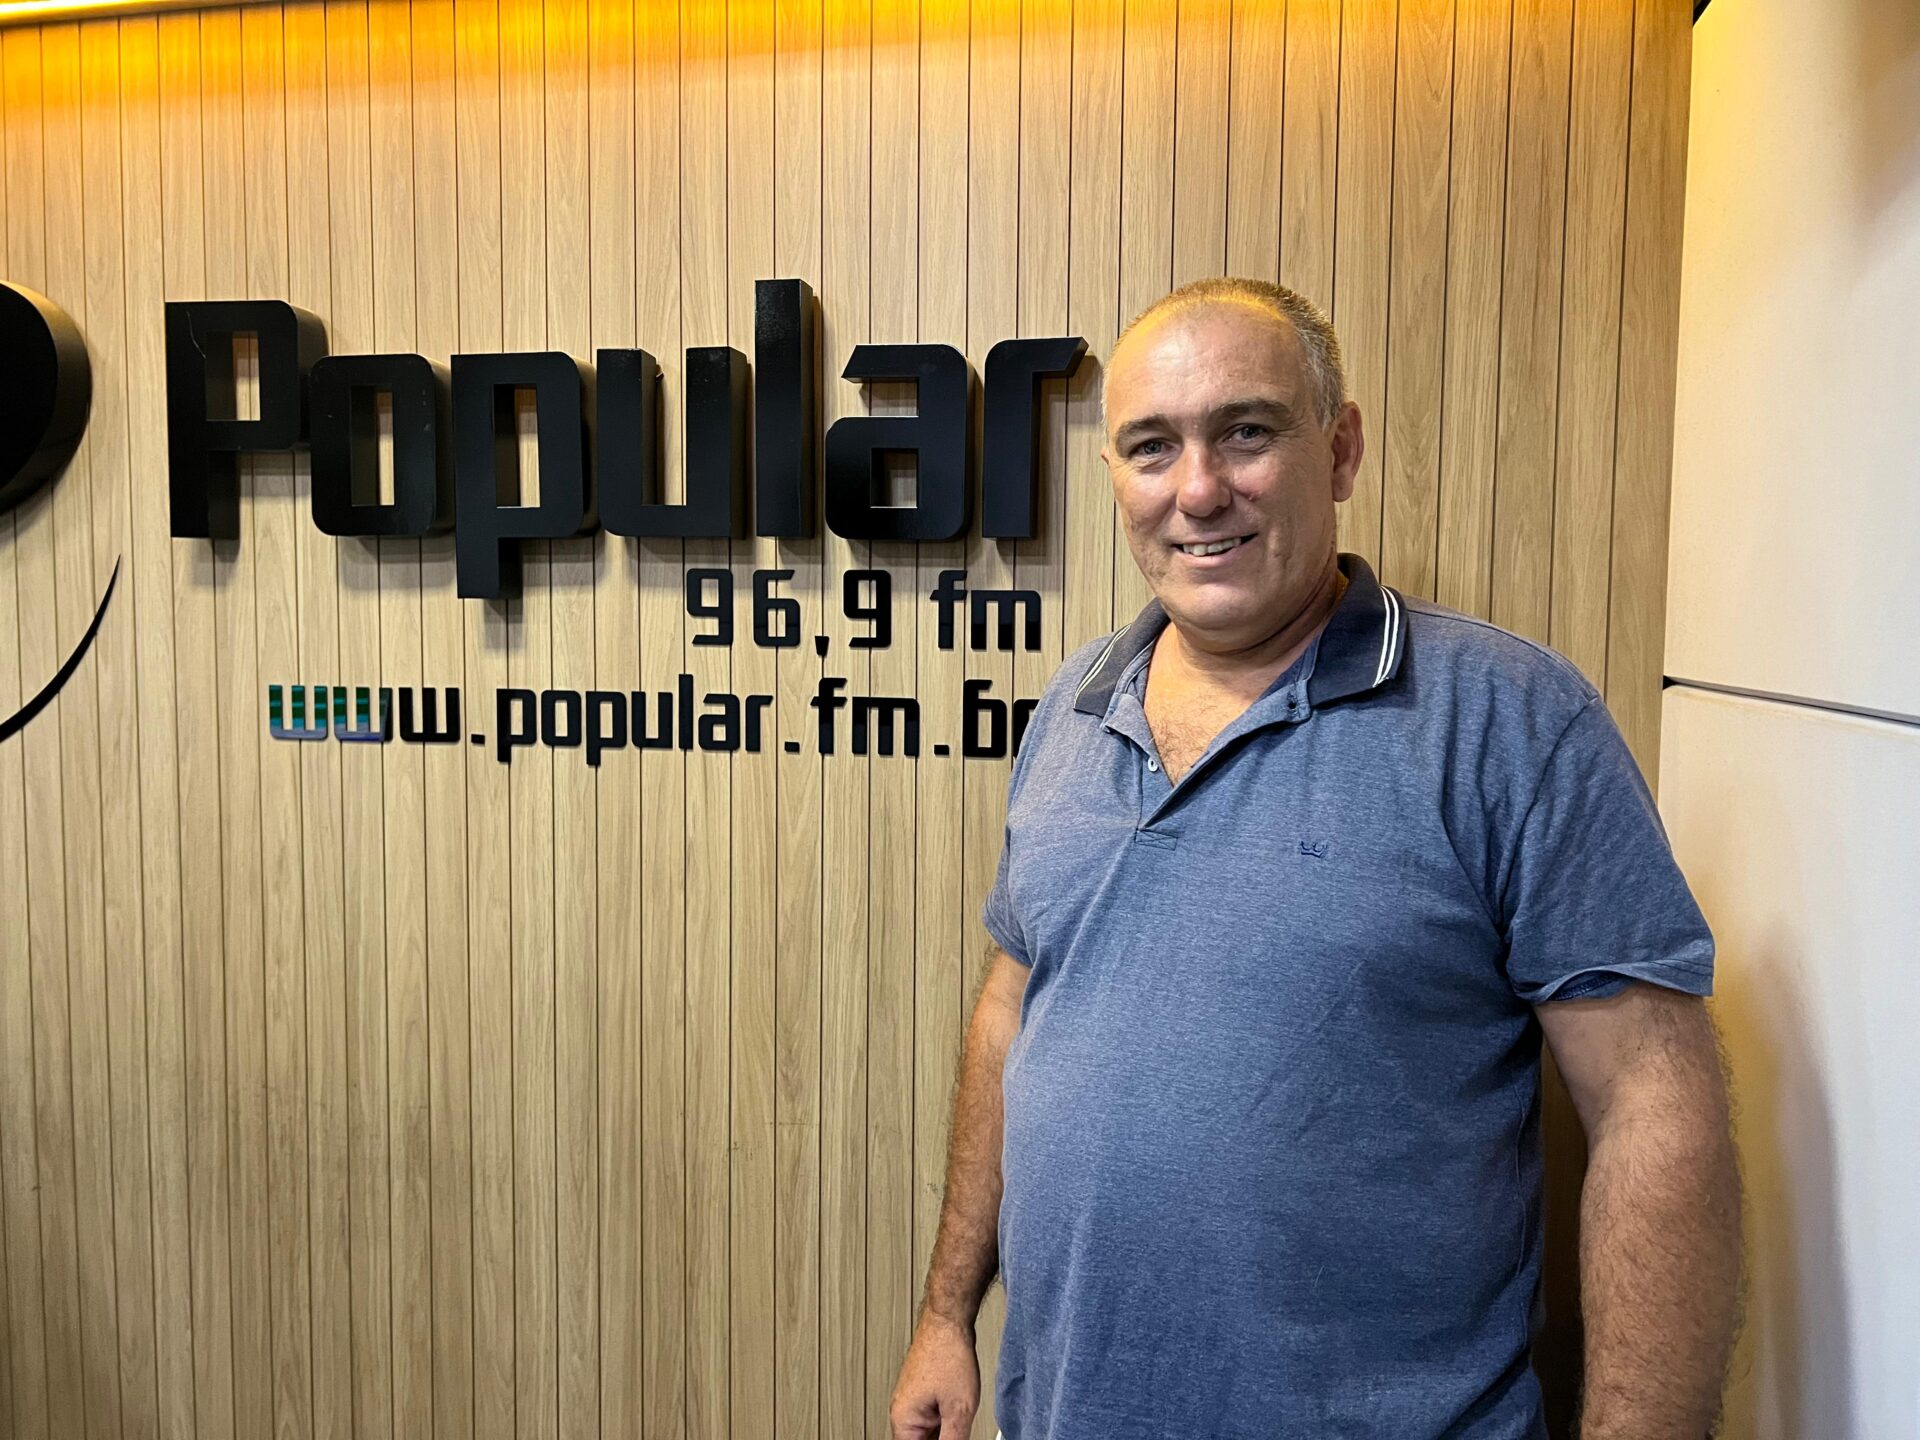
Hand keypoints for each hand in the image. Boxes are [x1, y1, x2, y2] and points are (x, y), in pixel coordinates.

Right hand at [889, 1313, 981, 1439]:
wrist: (949, 1322)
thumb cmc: (948, 1354)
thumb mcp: (959, 1410)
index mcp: (902, 1419)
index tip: (948, 1439)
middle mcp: (901, 1409)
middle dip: (939, 1439)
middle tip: (955, 1430)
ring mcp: (910, 1399)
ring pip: (926, 1431)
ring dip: (942, 1432)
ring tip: (957, 1418)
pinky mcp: (920, 1391)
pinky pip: (930, 1417)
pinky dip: (943, 1420)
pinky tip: (957, 1414)